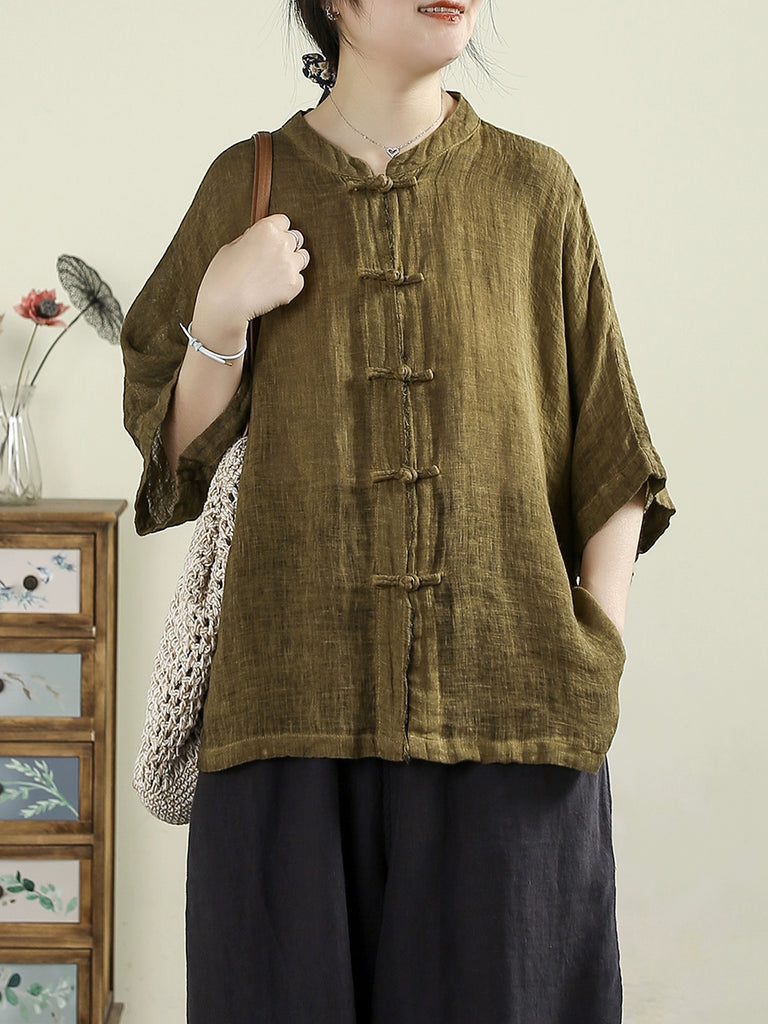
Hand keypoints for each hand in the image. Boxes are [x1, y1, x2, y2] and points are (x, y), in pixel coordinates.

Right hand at [191, 213, 309, 346]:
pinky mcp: (295, 284)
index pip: (284, 221)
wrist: (226, 303)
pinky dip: (290, 282)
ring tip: (275, 273)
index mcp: (266, 229)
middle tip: (274, 257)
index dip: (277, 230)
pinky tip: (273, 287)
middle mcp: (282, 244)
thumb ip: (250, 238)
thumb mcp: (231, 246)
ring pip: (302, 258)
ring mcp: (290, 265)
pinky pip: (299, 279)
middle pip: (296, 238)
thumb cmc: (223, 276)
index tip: (274, 237)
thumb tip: (257, 236)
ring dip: (292, 262)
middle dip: (287, 245)